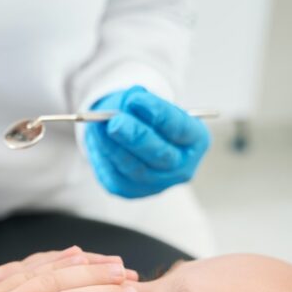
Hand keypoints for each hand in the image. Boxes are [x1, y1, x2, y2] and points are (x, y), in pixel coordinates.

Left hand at [84, 85, 210, 197]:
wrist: (135, 139)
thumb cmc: (147, 117)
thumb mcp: (148, 103)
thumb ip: (139, 100)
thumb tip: (129, 101)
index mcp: (195, 140)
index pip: (180, 128)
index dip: (158, 114)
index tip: (136, 100)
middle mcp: (181, 167)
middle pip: (160, 155)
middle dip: (136, 137)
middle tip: (115, 122)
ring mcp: (157, 183)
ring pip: (135, 168)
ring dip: (114, 146)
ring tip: (98, 126)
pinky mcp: (131, 191)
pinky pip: (116, 175)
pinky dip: (104, 156)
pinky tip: (96, 138)